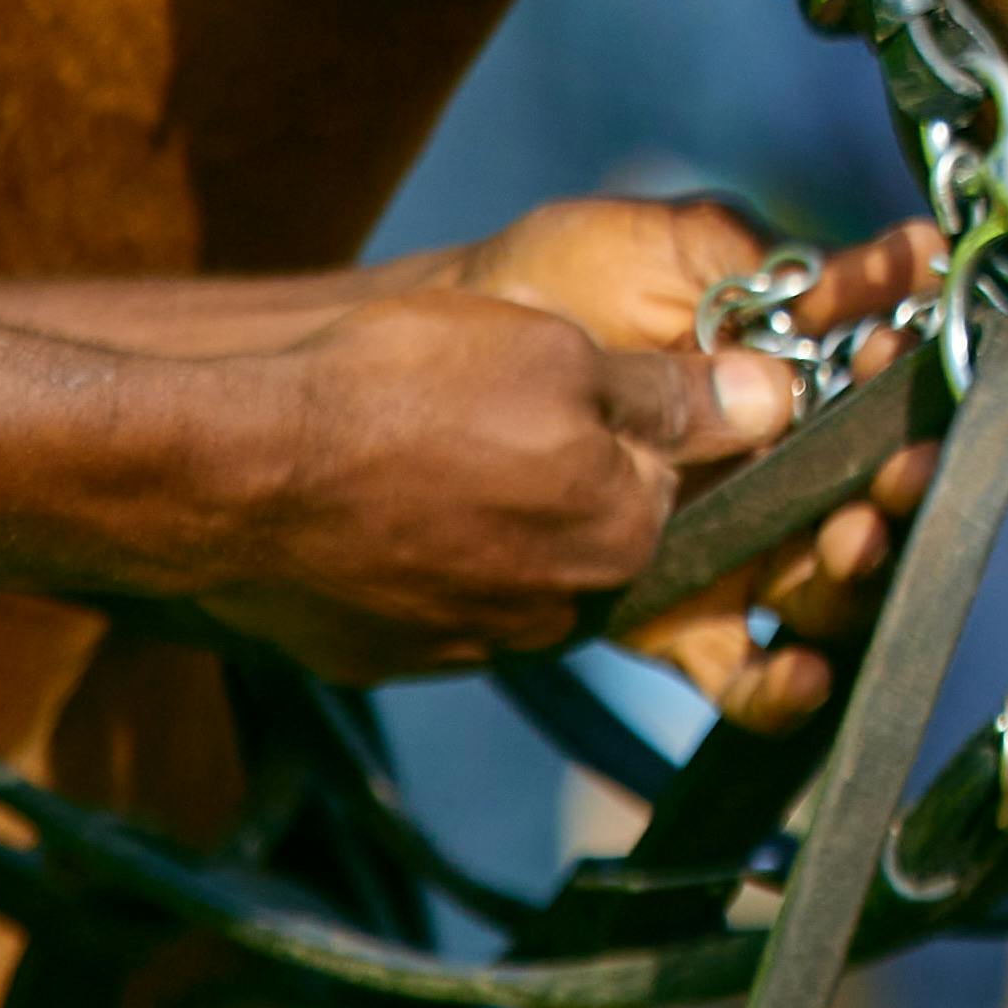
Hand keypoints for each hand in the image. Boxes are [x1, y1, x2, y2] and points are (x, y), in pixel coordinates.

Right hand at [214, 199, 942, 723]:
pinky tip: (383, 496)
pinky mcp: (393, 652)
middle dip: (575, 475)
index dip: (657, 421)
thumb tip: (772, 399)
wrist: (234, 474)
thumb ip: (671, 394)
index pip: (686, 481)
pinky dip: (427, 550)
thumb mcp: (556, 355)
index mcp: (624, 535)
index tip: (605, 385)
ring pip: (522, 564)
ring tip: (431, 441)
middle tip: (495, 404)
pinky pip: (439, 596)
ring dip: (500, 513)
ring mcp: (473, 642)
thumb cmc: (400, 394)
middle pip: (603, 531)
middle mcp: (565, 611)